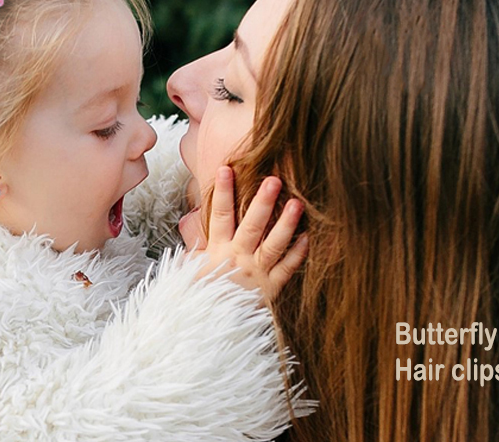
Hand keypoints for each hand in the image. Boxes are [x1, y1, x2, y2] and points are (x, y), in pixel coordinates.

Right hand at [188, 166, 308, 302]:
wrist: (208, 329)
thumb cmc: (201, 295)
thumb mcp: (190, 268)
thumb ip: (195, 243)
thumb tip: (191, 219)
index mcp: (216, 251)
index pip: (219, 216)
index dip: (223, 192)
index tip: (226, 169)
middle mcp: (238, 259)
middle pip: (252, 227)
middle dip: (262, 202)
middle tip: (274, 180)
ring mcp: (256, 273)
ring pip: (273, 245)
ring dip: (286, 224)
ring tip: (297, 203)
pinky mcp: (271, 289)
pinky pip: (287, 269)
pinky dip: (298, 254)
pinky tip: (308, 237)